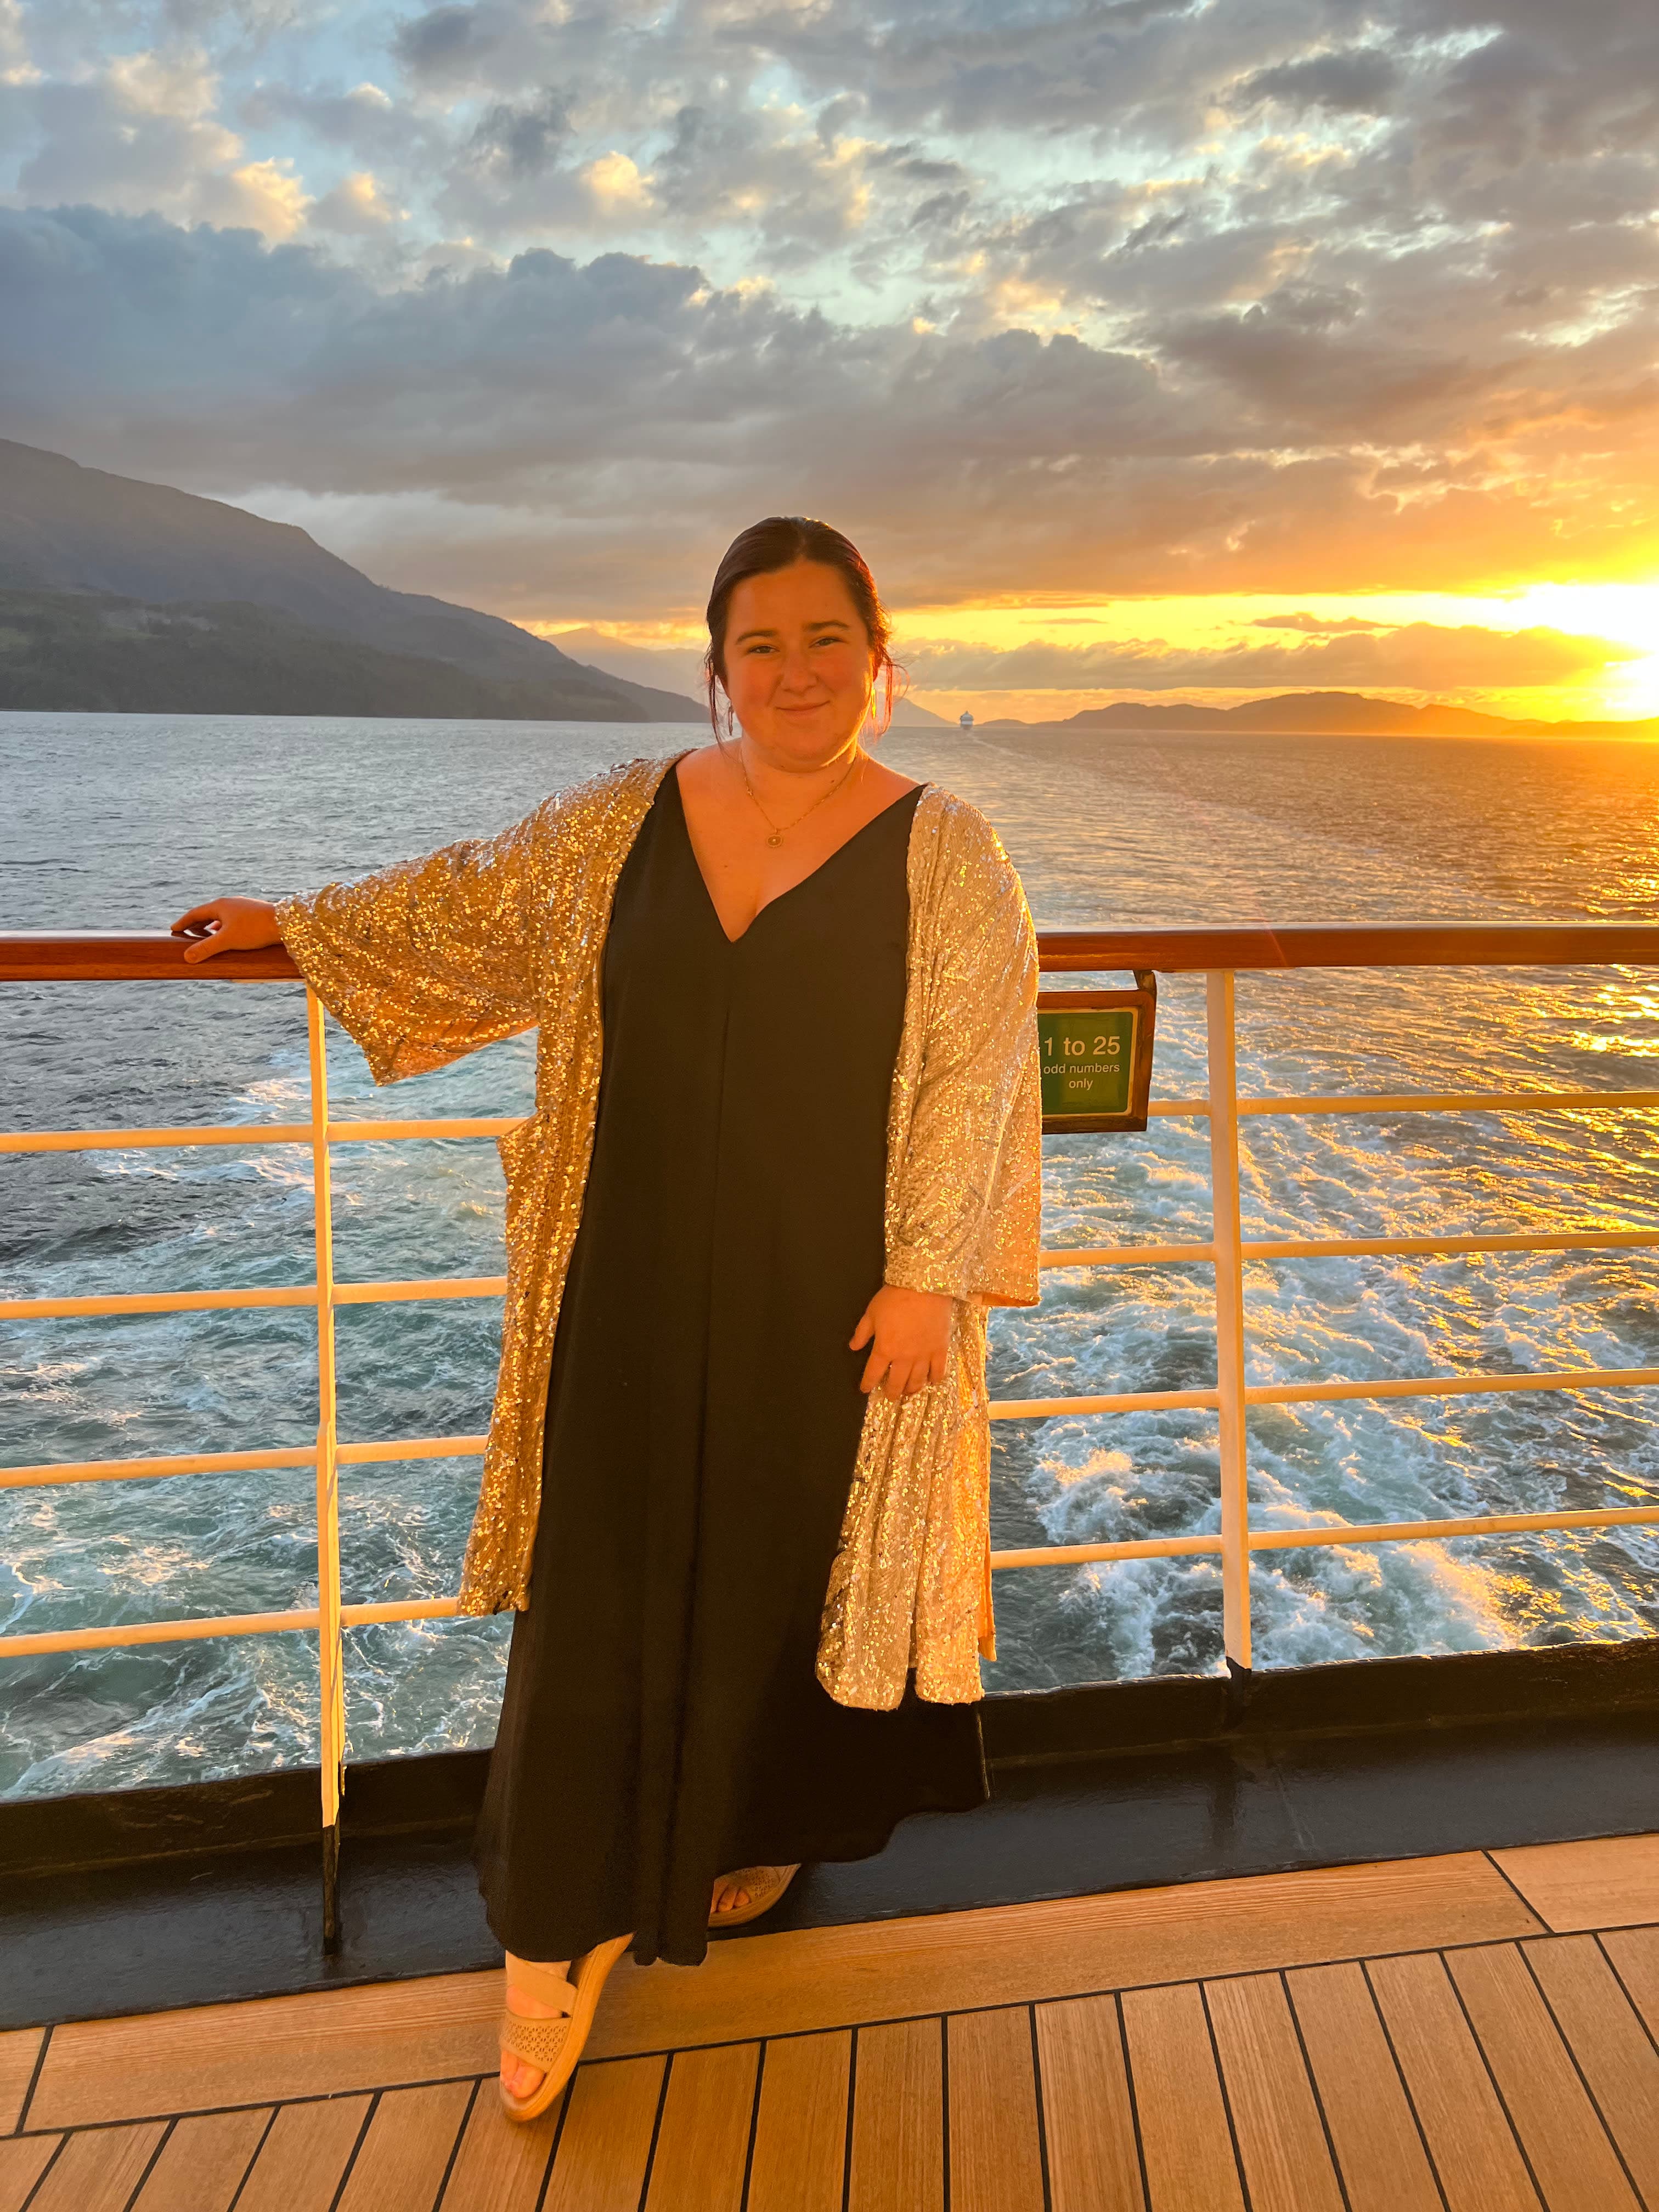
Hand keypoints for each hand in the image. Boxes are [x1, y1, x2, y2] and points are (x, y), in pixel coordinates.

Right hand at [170, 896, 282, 964]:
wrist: (286, 922)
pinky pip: (232, 920)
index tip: (173, 928)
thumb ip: (206, 948)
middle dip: (196, 924)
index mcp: (219, 905)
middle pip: (207, 913)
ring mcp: (243, 907)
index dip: (183, 922)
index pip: (195, 913)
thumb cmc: (255, 929)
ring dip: (210, 926)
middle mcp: (230, 903)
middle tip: (186, 933)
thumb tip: (186, 957)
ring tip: (204, 936)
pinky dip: (224, 928)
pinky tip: (228, 936)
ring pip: (221, 917)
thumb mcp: (227, 940)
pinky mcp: (253, 914)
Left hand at [849, 1284, 954, 1398]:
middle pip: (896, 1383)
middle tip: (889, 1395)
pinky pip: (939, 1372)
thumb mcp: (871, 1313)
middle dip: (891, 1392)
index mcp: (884, 1349)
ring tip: (908, 1392)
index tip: (865, 1389)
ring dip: (911, 1390)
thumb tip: (853, 1347)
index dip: (868, 1384)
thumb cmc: (895, 1298)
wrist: (924, 1286)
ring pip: (917, 1382)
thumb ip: (862, 1333)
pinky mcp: (940, 1350)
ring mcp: (924, 1356)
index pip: (873, 1373)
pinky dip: (934, 1380)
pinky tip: (931, 1381)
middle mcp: (904, 1358)